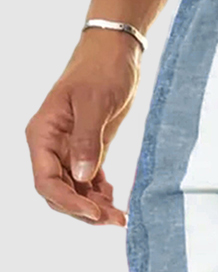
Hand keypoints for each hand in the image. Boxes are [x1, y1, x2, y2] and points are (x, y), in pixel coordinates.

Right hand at [25, 27, 142, 225]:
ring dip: (94, 205)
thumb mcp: (96, 103)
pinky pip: (87, 179)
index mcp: (43, 134)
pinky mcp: (87, 147)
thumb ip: (88, 140)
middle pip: (58, 191)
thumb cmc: (102, 70)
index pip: (45, 180)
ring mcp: (68, 148)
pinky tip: (114, 198)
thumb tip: (81, 176)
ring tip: (120, 215)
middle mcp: (51, 145)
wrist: (115, 52)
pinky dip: (99, 193)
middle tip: (116, 219)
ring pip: (74, 189)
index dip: (68, 202)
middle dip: (84, 210)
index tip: (95, 212)